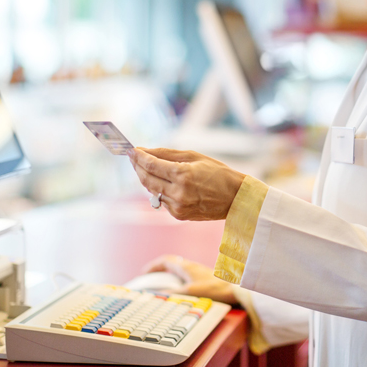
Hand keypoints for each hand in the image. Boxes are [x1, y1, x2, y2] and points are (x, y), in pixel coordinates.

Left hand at [128, 148, 245, 220]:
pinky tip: (163, 182)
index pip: (151, 165)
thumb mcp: (194, 156)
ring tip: (146, 167)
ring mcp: (177, 206)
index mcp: (183, 175)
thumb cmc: (218, 173)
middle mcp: (178, 192)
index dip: (138, 157)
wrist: (235, 198)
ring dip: (146, 178)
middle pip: (146, 179)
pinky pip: (162, 200)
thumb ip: (167, 154)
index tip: (131, 150)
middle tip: (134, 157)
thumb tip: (146, 151)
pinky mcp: (178, 215)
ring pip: (152, 191)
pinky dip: (159, 190)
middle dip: (137, 167)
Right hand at [142, 255, 237, 304]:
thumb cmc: (214, 289)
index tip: (144, 274)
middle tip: (150, 280)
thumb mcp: (190, 293)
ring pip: (178, 269)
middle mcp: (191, 266)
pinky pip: (185, 275)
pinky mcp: (203, 277)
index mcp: (185, 267)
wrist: (235, 289)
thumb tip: (156, 295)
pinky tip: (179, 291)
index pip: (165, 261)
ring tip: (162, 287)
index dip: (153, 266)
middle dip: (159, 270)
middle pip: (171, 263)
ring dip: (168, 275)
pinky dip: (177, 280)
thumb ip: (173, 294)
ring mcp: (197, 270)